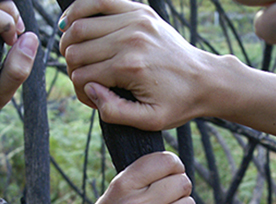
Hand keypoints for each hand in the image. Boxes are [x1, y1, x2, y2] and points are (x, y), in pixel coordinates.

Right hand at [58, 0, 218, 129]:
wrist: (205, 79)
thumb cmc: (178, 102)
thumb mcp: (149, 120)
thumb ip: (114, 111)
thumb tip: (90, 90)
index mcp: (130, 67)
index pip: (82, 76)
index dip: (82, 92)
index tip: (95, 99)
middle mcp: (130, 40)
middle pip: (76, 50)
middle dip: (73, 68)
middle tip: (84, 78)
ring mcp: (135, 21)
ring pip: (80, 26)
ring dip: (70, 42)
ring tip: (74, 55)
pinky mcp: (140, 10)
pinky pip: (99, 1)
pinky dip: (79, 10)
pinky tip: (70, 22)